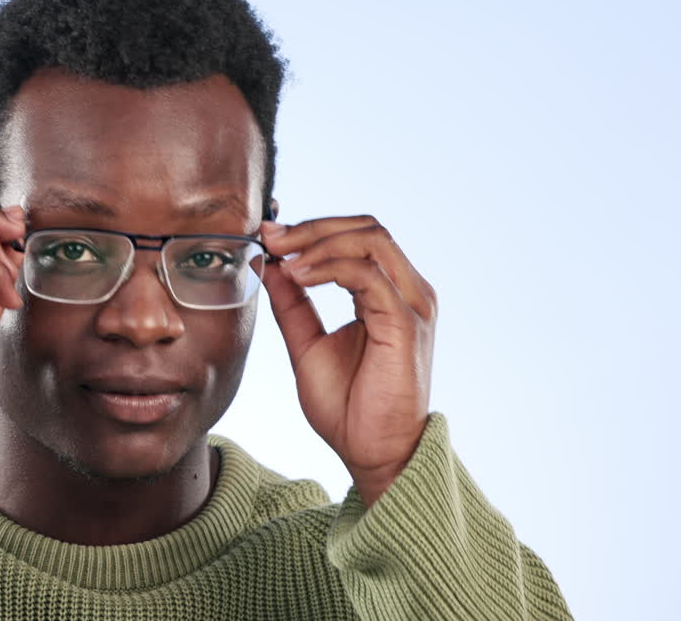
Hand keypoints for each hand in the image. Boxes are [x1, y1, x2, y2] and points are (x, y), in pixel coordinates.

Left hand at [260, 216, 435, 506]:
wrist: (372, 453)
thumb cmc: (349, 406)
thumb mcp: (307, 344)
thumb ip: (292, 303)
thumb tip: (270, 263)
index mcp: (390, 293)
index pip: (359, 235)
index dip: (313, 227)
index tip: (269, 234)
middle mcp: (409, 292)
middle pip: (367, 228)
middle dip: (313, 227)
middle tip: (272, 238)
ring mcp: (412, 305)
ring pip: (371, 241)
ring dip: (320, 241)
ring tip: (284, 257)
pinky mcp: (405, 323)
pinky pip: (368, 275)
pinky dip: (329, 267)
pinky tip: (298, 277)